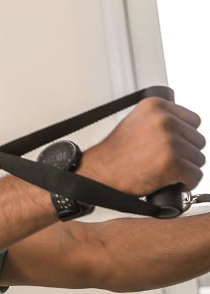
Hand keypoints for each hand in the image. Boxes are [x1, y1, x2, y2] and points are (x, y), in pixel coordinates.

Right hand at [79, 97, 205, 194]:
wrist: (99, 172)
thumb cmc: (115, 154)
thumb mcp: (136, 123)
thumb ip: (160, 121)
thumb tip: (185, 130)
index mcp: (155, 105)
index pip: (193, 121)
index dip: (184, 137)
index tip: (171, 145)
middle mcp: (163, 120)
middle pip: (198, 140)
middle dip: (185, 153)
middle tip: (164, 160)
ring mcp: (168, 141)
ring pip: (198, 159)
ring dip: (185, 169)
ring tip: (163, 171)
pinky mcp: (172, 162)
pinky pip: (195, 176)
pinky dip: (185, 183)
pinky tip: (169, 182)